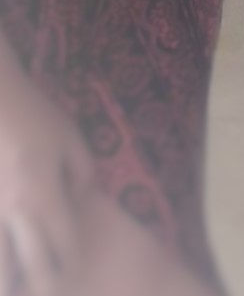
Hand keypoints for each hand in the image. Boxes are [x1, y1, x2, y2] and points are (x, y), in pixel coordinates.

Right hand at [0, 67, 95, 295]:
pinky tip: (5, 266)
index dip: (69, 263)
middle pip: (28, 266)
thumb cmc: (34, 119)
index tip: (72, 275)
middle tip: (50, 294)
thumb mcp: (71, 140)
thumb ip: (81, 176)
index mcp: (43, 197)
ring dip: (9, 283)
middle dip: (41, 287)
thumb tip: (77, 205)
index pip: (62, 245)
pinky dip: (0, 259)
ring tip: (16, 290)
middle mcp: (13, 215)